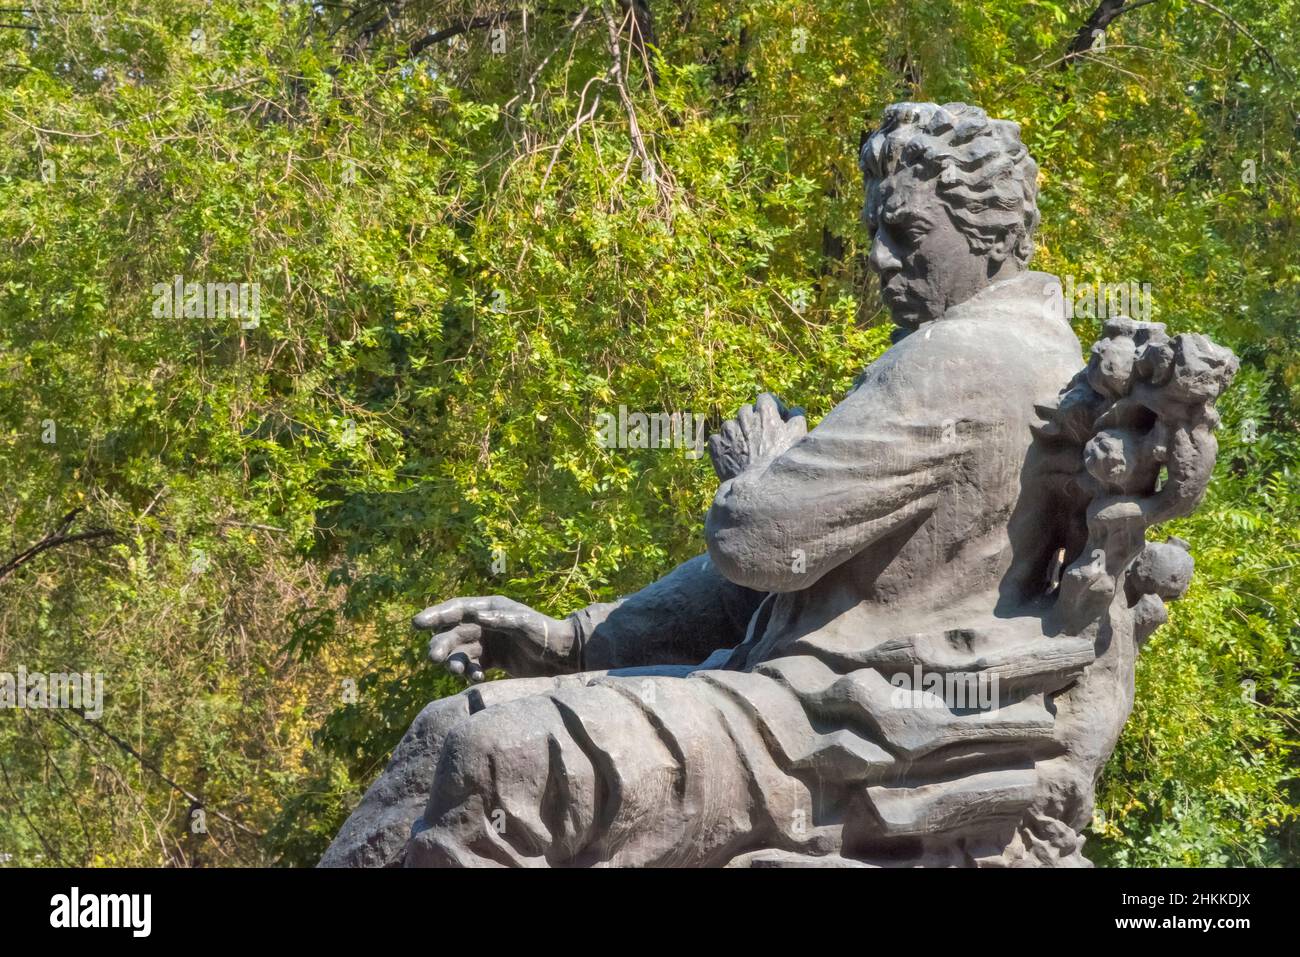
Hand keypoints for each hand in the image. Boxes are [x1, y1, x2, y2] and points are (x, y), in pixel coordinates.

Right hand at [414, 596, 577, 680]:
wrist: (562, 656)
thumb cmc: (544, 634)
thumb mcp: (523, 625)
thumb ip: (501, 620)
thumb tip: (476, 615)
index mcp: (490, 608)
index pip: (457, 609)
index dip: (436, 615)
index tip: (416, 623)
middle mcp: (485, 623)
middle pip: (454, 632)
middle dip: (441, 644)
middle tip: (433, 658)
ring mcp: (488, 642)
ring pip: (460, 651)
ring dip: (454, 661)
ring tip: (458, 672)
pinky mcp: (492, 660)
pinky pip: (471, 666)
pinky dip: (469, 673)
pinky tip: (475, 678)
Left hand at [708, 393, 806, 480]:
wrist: (760, 488)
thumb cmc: (782, 461)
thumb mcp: (798, 436)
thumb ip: (796, 418)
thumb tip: (795, 410)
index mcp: (764, 410)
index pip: (765, 398)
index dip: (771, 408)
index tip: (775, 420)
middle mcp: (743, 415)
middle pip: (747, 411)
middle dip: (753, 421)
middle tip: (761, 439)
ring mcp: (727, 430)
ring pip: (732, 425)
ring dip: (738, 434)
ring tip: (748, 452)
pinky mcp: (716, 444)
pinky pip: (718, 440)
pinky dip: (725, 446)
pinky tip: (735, 458)